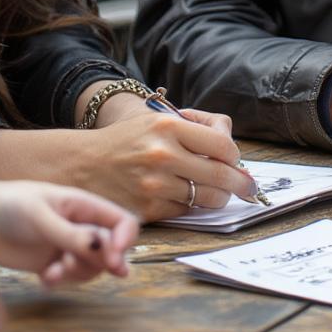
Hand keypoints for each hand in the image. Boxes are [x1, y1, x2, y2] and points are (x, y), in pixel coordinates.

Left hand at [0, 181, 137, 285]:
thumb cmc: (9, 207)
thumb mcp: (41, 217)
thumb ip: (71, 235)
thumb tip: (105, 250)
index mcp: (83, 205)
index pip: (122, 222)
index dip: (125, 241)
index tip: (113, 260)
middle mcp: (80, 225)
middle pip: (110, 250)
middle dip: (97, 262)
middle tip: (69, 264)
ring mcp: (67, 246)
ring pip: (92, 268)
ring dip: (78, 275)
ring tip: (54, 271)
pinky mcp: (52, 263)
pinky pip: (70, 279)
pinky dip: (62, 282)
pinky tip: (44, 278)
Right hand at [77, 109, 256, 220]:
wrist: (83, 165)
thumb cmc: (126, 140)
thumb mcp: (157, 120)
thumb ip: (195, 129)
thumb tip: (232, 150)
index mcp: (167, 127)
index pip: (223, 146)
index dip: (234, 156)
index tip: (236, 161)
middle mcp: (162, 155)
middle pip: (222, 176)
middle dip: (241, 184)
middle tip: (248, 188)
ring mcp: (155, 185)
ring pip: (207, 198)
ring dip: (217, 197)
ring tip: (214, 192)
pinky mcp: (148, 210)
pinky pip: (185, 211)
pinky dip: (189, 205)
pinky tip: (181, 196)